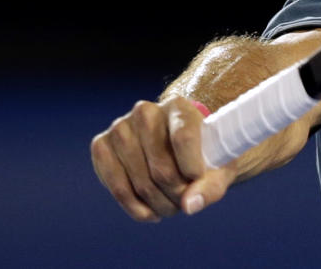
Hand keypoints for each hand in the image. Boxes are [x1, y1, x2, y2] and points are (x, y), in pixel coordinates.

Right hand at [90, 96, 233, 221]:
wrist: (175, 146)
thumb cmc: (203, 153)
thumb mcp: (219, 165)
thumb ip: (210, 185)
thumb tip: (189, 205)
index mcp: (178, 107)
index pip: (184, 138)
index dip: (193, 168)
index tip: (198, 180)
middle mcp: (146, 111)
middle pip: (162, 168)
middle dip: (177, 194)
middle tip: (186, 200)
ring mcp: (120, 127)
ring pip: (141, 183)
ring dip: (159, 205)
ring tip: (172, 206)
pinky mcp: (101, 146)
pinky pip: (117, 188)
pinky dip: (136, 208)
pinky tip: (150, 213)